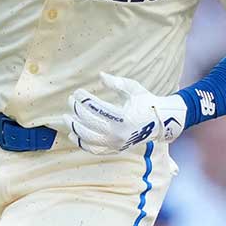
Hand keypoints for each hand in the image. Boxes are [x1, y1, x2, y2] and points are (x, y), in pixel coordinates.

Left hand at [64, 72, 186, 154]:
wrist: (159, 123)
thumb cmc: (146, 102)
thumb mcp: (134, 89)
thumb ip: (117, 83)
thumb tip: (100, 75)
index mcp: (125, 117)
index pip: (97, 108)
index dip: (84, 99)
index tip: (77, 92)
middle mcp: (119, 133)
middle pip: (90, 123)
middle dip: (77, 110)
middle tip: (70, 100)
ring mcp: (117, 144)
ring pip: (89, 139)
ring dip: (75, 128)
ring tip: (66, 117)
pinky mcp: (115, 149)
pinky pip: (94, 150)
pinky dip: (81, 143)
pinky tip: (72, 134)